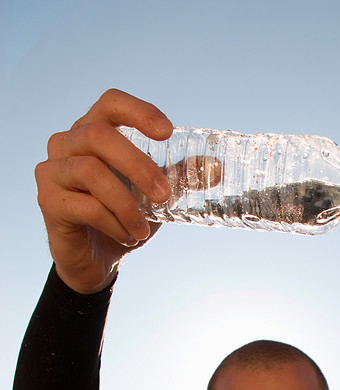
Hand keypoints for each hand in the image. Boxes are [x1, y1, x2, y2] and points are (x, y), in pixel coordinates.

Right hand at [34, 88, 173, 293]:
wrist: (94, 261)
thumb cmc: (121, 218)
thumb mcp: (153, 196)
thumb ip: (178, 177)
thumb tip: (217, 167)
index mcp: (92, 131)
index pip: (111, 103)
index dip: (138, 111)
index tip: (168, 132)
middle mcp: (66, 143)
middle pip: (100, 135)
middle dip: (138, 166)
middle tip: (164, 195)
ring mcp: (52, 170)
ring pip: (90, 171)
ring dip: (126, 203)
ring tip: (144, 228)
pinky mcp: (49, 201)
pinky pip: (85, 205)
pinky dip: (113, 222)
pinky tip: (127, 235)